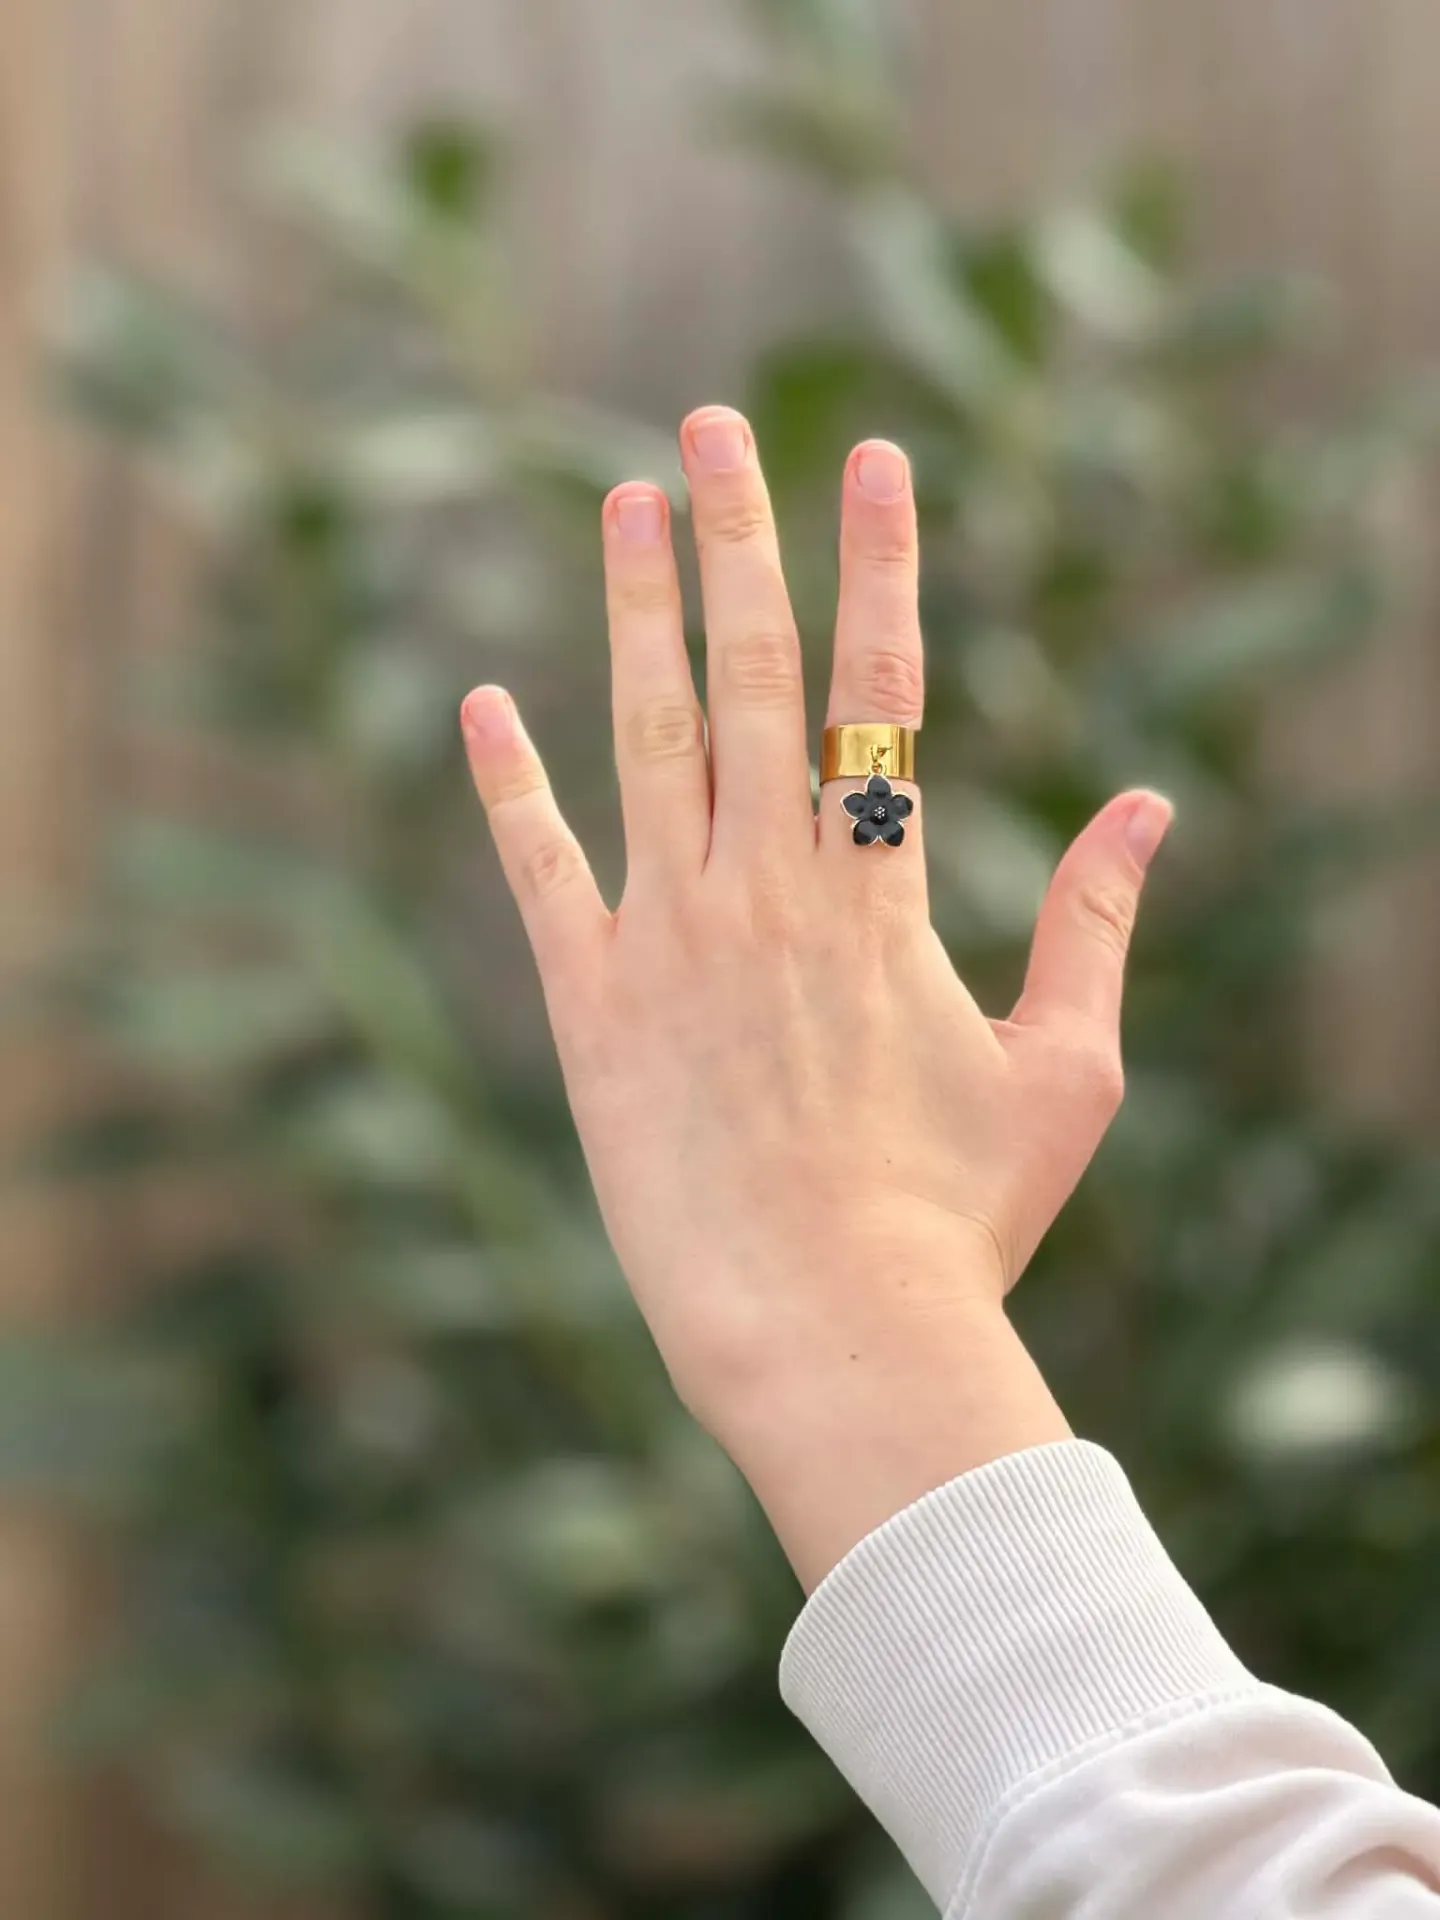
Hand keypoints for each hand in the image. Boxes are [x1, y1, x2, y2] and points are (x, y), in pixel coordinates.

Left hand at [461, 408, 1170, 1584]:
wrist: (833, 1334)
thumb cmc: (960, 1221)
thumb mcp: (1064, 1074)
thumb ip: (1101, 928)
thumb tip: (1152, 808)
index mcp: (882, 893)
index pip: (884, 687)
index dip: (882, 562)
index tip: (875, 457)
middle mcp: (771, 888)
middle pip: (757, 676)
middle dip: (739, 539)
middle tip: (712, 427)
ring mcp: (671, 940)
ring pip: (648, 739)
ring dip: (634, 614)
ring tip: (621, 504)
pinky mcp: (590, 1009)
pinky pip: (540, 872)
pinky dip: (509, 786)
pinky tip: (482, 699)